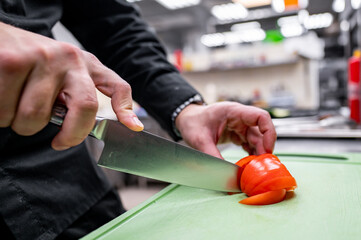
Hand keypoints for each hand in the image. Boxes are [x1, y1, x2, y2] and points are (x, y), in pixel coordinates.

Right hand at [0, 22, 142, 149]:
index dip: (126, 108)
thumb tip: (80, 128)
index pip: (116, 85)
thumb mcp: (62, 75)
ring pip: (35, 117)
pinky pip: (6, 111)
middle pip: (84, 108)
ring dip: (20, 123)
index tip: (133, 128)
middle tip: (56, 140)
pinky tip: (2, 97)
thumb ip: (75, 95)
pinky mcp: (12, 62)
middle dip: (69, 135)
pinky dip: (1, 115)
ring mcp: (42, 58)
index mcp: (85, 64)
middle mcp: (69, 58)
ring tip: (15, 105)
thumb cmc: (31, 63)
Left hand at [175, 102, 276, 157]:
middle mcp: (239, 117)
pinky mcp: (236, 133)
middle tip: (261, 165)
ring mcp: (239, 125)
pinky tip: (249, 163)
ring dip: (258, 152)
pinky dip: (251, 153)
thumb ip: (212, 156)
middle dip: (264, 147)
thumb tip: (223, 174)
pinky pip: (249, 143)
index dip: (269, 133)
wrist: (186, 120)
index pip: (261, 117)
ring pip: (256, 138)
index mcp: (233, 111)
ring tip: (256, 167)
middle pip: (262, 130)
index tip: (267, 150)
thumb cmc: (192, 123)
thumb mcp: (199, 140)